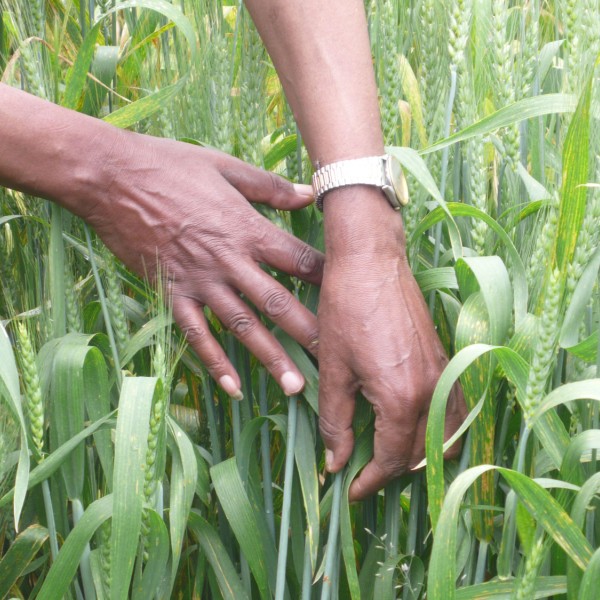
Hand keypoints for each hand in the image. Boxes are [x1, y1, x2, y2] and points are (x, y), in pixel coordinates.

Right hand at [84, 133, 322, 397]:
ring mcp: (200, 281)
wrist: (112, 177)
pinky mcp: (172, 293)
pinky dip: (215, 361)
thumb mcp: (226, 167)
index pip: (298, 259)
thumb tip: (310, 193)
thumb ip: (270, 186)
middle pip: (277, 302)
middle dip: (308, 332)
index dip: (327, 278)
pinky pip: (197, 334)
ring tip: (294, 386)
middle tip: (334, 360)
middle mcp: (229, 260)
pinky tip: (233, 388)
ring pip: (243, 326)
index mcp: (247, 228)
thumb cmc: (170, 165)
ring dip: (270, 357)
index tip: (350, 298)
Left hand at [318, 187, 465, 500]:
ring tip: (389, 455)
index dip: (368, 480)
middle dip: (390, 470)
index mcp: (401, 399)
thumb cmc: (346, 310)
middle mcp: (432, 392)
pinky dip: (438, 429)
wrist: (372, 261)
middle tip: (363, 472)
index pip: (390, 459)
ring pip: (445, 436)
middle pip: (419, 453)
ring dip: (420, 454)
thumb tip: (334, 461)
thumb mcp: (333, 369)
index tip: (349, 489)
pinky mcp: (445, 359)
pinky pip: (453, 409)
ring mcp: (445, 374)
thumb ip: (335, 421)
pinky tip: (414, 424)